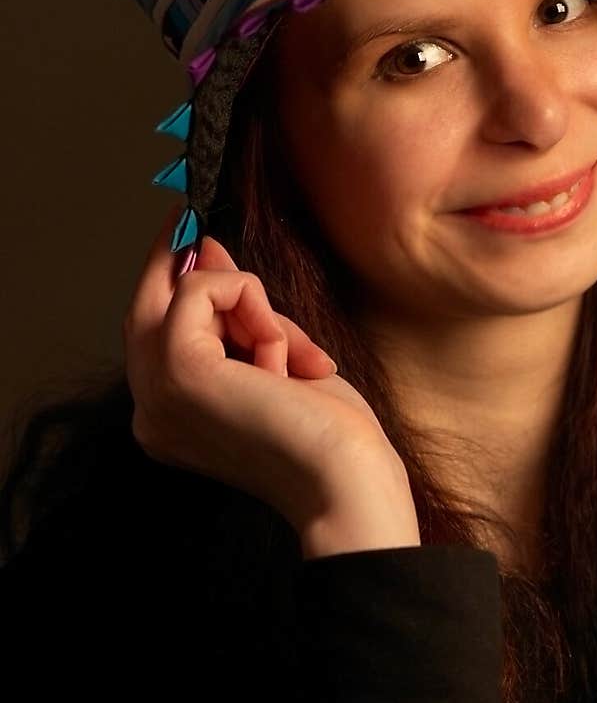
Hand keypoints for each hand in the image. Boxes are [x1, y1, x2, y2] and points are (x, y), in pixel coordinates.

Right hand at [123, 210, 418, 552]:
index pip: (151, 336)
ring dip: (247, 301)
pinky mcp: (178, 369)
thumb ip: (236, 317)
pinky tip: (282, 353)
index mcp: (168, 419)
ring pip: (180, 294)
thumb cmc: (327, 435)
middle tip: (193, 221)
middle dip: (174, 261)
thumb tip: (210, 254)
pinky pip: (202, 291)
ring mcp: (155, 393)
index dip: (174, 284)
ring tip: (289, 353)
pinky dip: (251, 301)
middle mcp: (149, 411)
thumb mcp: (274, 361)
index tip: (199, 241)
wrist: (347, 481)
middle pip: (143, 310)